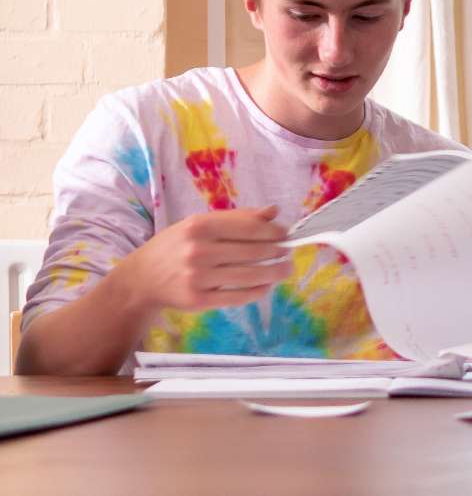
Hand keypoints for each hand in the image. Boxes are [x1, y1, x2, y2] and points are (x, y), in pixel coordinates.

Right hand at [113, 206, 290, 313]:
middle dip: (276, 251)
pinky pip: (238, 296)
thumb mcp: (199, 224)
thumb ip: (237, 218)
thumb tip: (273, 211)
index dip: (273, 231)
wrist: (141, 278)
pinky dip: (257, 291)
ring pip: (249, 275)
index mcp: (199, 226)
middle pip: (252, 251)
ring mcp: (198, 277)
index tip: (285, 233)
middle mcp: (198, 250)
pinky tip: (267, 285)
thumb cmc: (175, 246)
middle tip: (288, 250)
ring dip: (274, 272)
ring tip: (285, 269)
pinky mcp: (199, 300)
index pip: (247, 227)